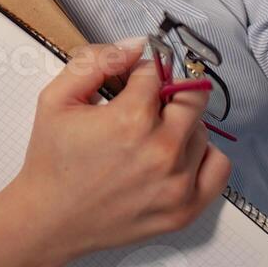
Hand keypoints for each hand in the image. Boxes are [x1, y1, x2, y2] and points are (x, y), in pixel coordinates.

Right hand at [7, 39, 231, 266]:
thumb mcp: (56, 98)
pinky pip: (219, 166)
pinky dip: (203, 155)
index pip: (157, 71)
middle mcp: (163, 150)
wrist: (48, 221)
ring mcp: (179, 183)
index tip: (129, 82)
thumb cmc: (51, 159)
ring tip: (149, 138)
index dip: (140, 72)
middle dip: (167, 93)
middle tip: (142, 108)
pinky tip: (177, 156)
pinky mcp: (186, 209)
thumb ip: (97, 61)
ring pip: (201, 130)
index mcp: (131, 119)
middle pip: (191, 96)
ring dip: (180, 125)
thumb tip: (138, 45)